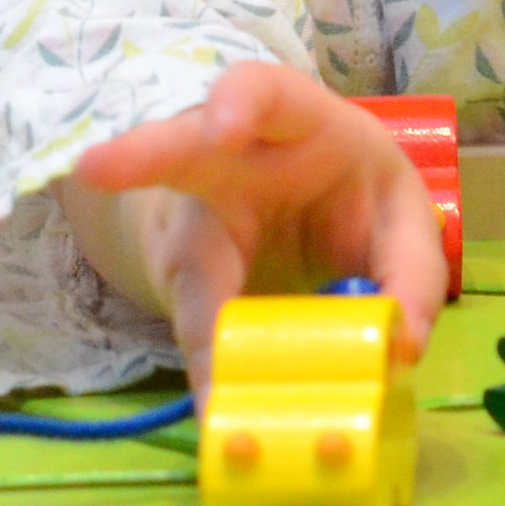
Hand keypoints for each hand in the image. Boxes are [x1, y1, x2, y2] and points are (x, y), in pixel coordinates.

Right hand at [66, 63, 450, 395]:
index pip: (262, 90)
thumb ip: (410, 266)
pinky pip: (200, 331)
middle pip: (177, 150)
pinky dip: (217, 376)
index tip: (220, 126)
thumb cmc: (348, 195)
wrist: (290, 207)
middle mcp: (225, 164)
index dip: (240, 103)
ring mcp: (194, 225)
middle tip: (95, 169)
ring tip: (206, 382)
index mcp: (294, 122)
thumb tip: (404, 347)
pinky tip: (224, 415)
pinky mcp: (189, 286)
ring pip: (180, 261)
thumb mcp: (396, 212)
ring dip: (194, 318)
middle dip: (142, 156)